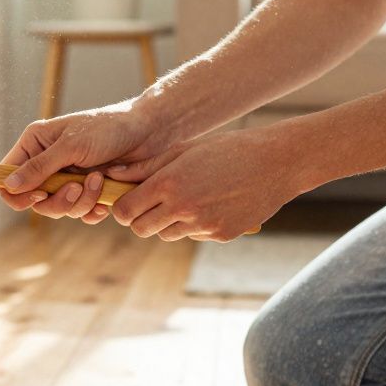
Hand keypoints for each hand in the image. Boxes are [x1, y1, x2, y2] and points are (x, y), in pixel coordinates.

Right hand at [0, 99, 181, 221]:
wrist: (149, 133)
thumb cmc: (108, 128)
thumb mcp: (71, 145)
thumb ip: (39, 167)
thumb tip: (10, 185)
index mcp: (35, 144)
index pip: (9, 176)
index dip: (17, 193)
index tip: (38, 195)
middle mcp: (47, 163)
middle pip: (34, 200)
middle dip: (57, 199)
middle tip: (76, 188)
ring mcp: (68, 179)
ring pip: (58, 209)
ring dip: (79, 202)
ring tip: (98, 181)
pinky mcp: (87, 192)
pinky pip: (79, 214)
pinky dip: (91, 210)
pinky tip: (104, 201)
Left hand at [110, 126, 311, 241]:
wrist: (275, 163)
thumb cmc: (226, 149)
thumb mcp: (183, 150)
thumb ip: (145, 167)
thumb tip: (111, 175)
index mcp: (169, 184)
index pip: (125, 211)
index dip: (122, 207)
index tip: (128, 200)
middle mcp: (183, 208)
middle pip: (140, 229)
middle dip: (140, 218)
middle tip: (151, 203)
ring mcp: (202, 225)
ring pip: (166, 234)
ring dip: (167, 222)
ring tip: (185, 199)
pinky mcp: (219, 235)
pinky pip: (193, 235)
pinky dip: (194, 225)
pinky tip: (210, 204)